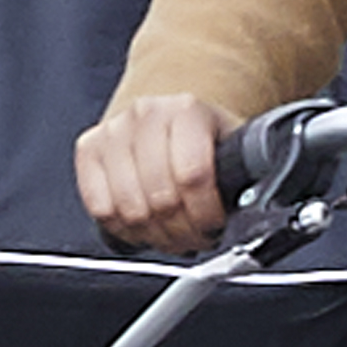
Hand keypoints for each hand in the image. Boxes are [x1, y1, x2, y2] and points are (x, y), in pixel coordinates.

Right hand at [80, 90, 237, 251]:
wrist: (169, 113)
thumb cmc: (204, 139)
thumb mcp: (236, 150)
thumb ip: (246, 178)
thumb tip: (258, 221)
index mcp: (188, 110)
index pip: (193, 176)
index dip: (205, 214)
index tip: (215, 225)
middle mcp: (146, 114)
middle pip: (161, 199)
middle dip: (182, 231)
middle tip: (195, 236)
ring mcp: (113, 130)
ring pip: (129, 209)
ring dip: (154, 234)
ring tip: (171, 232)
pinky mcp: (88, 148)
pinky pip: (101, 208)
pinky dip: (124, 228)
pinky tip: (144, 224)